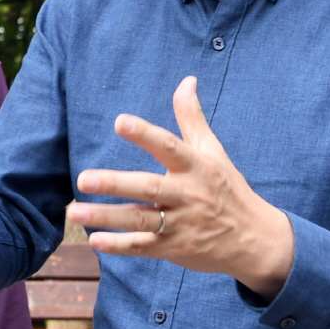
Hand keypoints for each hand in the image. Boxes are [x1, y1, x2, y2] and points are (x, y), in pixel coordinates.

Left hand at [67, 76, 295, 299]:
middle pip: (149, 187)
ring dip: (107, 217)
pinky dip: (119, 245)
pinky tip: (95, 241)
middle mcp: (188, 195)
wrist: (255, 240)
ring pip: (140, 219)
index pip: (169, 147)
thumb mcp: (214, 152)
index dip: (145, 134)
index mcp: (196, 167)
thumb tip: (187, 80)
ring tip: (74, 212)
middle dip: (115, 183)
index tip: (120, 122)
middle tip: (83, 178)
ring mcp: (181, 224)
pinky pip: (143, 246)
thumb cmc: (227, 189)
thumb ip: (192, 117)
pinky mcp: (174, 248)